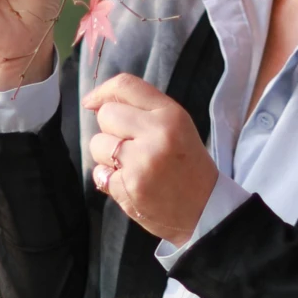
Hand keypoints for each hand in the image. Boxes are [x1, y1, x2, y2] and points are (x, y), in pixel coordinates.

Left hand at [84, 73, 218, 245]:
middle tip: (129, 146)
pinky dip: (109, 179)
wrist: (206, 211)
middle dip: (110, 130)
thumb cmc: (189, 168)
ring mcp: (140, 161)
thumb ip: (144, 112)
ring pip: (97, 144)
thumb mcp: (178, 128)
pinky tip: (131, 184)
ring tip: (131, 167)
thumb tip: (97, 103)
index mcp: (170, 115)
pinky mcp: (127, 187)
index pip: (126, 86)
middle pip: (106, 115)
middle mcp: (155, 134)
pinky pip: (99, 173)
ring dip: (106, 156)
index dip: (102, 91)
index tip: (91, 102)